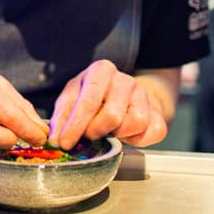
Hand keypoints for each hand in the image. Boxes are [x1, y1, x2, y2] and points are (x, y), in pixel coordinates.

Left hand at [48, 60, 167, 148]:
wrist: (123, 95)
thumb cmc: (92, 96)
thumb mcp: (72, 98)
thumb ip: (62, 117)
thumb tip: (55, 139)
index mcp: (102, 71)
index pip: (88, 102)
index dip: (74, 126)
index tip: (64, 143)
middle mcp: (126, 80)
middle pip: (112, 116)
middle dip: (95, 131)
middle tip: (88, 135)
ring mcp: (144, 95)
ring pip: (134, 124)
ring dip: (117, 134)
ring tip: (108, 130)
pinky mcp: (158, 113)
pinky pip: (151, 133)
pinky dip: (136, 140)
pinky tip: (125, 134)